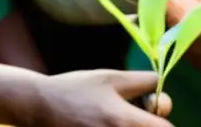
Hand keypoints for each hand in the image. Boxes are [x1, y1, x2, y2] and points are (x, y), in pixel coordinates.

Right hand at [27, 69, 172, 126]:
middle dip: (148, 122)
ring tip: (115, 115)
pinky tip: (103, 121)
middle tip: (135, 109)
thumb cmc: (77, 89)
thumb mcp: (114, 78)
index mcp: (124, 121)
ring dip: (132, 125)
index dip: (162, 118)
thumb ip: (144, 82)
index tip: (154, 108)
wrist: (37, 107)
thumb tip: (161, 87)